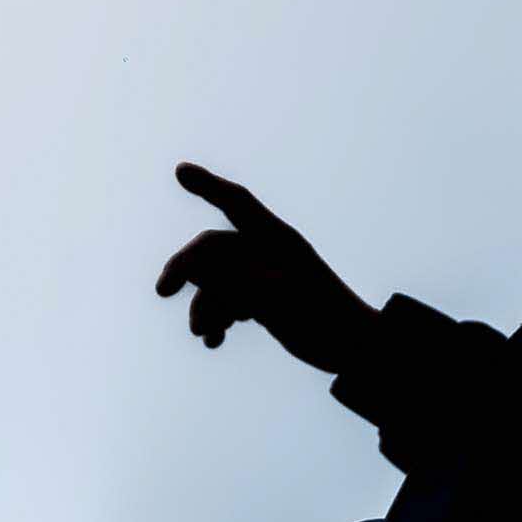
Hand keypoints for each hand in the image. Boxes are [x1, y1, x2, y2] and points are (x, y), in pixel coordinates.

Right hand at [156, 162, 379, 373]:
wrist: (359, 350)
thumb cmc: (326, 320)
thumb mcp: (275, 299)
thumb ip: (232, 279)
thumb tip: (190, 263)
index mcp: (278, 239)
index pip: (237, 203)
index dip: (207, 186)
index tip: (179, 171)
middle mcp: (270, 252)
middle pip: (214, 248)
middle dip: (187, 269)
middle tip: (162, 291)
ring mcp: (267, 276)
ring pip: (217, 280)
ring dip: (204, 304)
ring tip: (204, 334)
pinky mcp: (267, 301)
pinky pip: (229, 300)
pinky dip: (217, 317)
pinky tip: (216, 340)